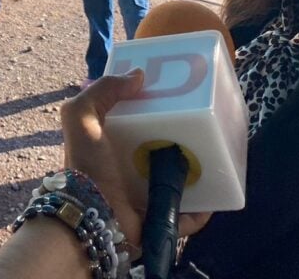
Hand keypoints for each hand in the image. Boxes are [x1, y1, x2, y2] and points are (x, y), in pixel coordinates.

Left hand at [60, 71, 211, 245]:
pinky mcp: (161, 222)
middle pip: (168, 151)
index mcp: (117, 145)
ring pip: (183, 182)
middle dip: (187, 142)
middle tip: (207, 130)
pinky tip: (215, 196)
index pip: (145, 124)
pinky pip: (189, 215)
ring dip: (200, 174)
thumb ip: (103, 90)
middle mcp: (133, 170)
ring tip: (217, 161)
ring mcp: (148, 197)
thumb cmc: (86, 164)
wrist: (90, 216)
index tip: (184, 101)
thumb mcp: (81, 116)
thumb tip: (139, 76)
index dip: (162, 112)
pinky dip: (203, 209)